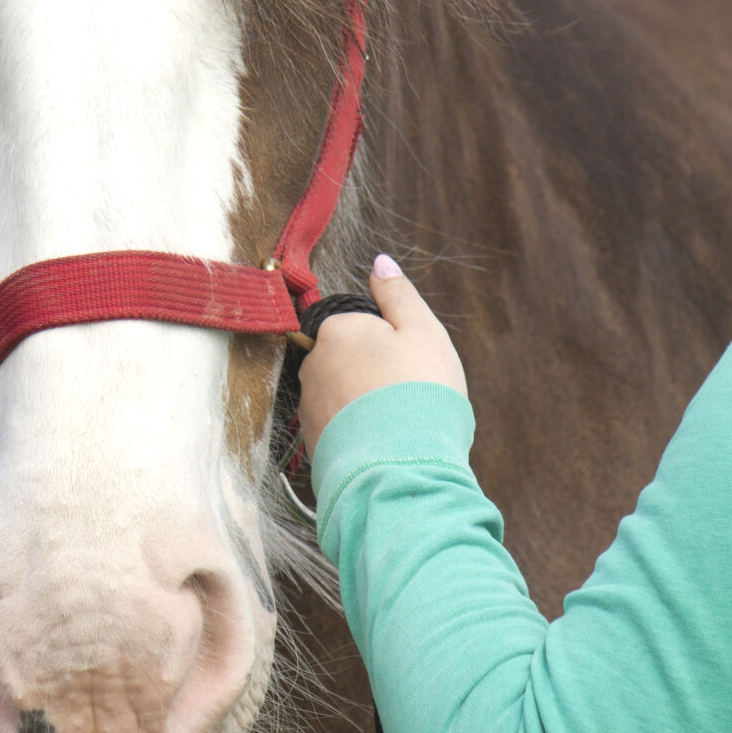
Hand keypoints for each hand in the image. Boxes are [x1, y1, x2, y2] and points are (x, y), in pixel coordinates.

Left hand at [297, 256, 468, 456]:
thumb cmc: (418, 393)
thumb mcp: (422, 331)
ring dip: (366, 407)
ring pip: (343, 397)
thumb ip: (398, 294)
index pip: (360, 325)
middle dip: (375, 375)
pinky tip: (385, 446)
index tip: (411, 365)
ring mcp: (309, 408)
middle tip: (408, 395)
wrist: (401, 469)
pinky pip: (340, 430)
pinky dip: (360, 435)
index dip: (392, 344)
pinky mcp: (313, 445)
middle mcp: (311, 366)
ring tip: (399, 425)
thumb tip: (379, 262)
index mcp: (336, 331)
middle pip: (348, 361)